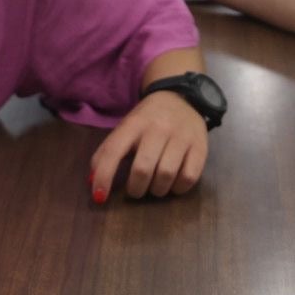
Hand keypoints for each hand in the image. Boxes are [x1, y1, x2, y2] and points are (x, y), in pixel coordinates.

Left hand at [89, 91, 207, 200]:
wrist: (182, 97)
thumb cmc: (148, 120)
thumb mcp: (125, 129)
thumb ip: (107, 154)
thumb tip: (93, 184)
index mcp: (134, 123)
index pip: (113, 151)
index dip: (104, 177)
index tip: (100, 197)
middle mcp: (158, 128)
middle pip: (142, 169)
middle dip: (135, 189)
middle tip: (136, 190)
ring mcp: (181, 137)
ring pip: (166, 176)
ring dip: (157, 190)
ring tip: (155, 186)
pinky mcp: (200, 147)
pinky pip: (188, 177)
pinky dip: (178, 188)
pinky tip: (173, 183)